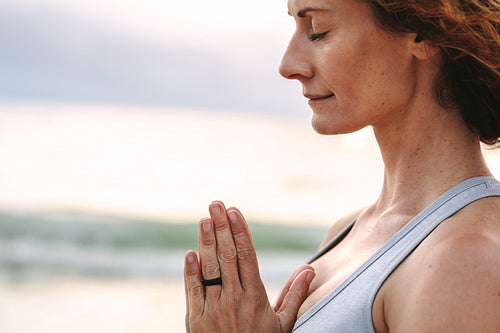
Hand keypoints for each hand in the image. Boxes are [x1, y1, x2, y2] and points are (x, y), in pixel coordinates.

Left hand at [184, 201, 314, 332]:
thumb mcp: (283, 324)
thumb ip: (295, 295)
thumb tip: (309, 269)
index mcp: (256, 297)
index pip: (247, 256)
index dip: (240, 231)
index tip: (234, 211)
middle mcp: (234, 299)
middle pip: (227, 256)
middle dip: (221, 227)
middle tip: (215, 204)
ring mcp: (213, 309)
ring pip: (210, 269)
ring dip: (206, 242)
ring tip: (204, 219)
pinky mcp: (196, 320)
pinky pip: (192, 291)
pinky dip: (190, 272)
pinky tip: (190, 253)